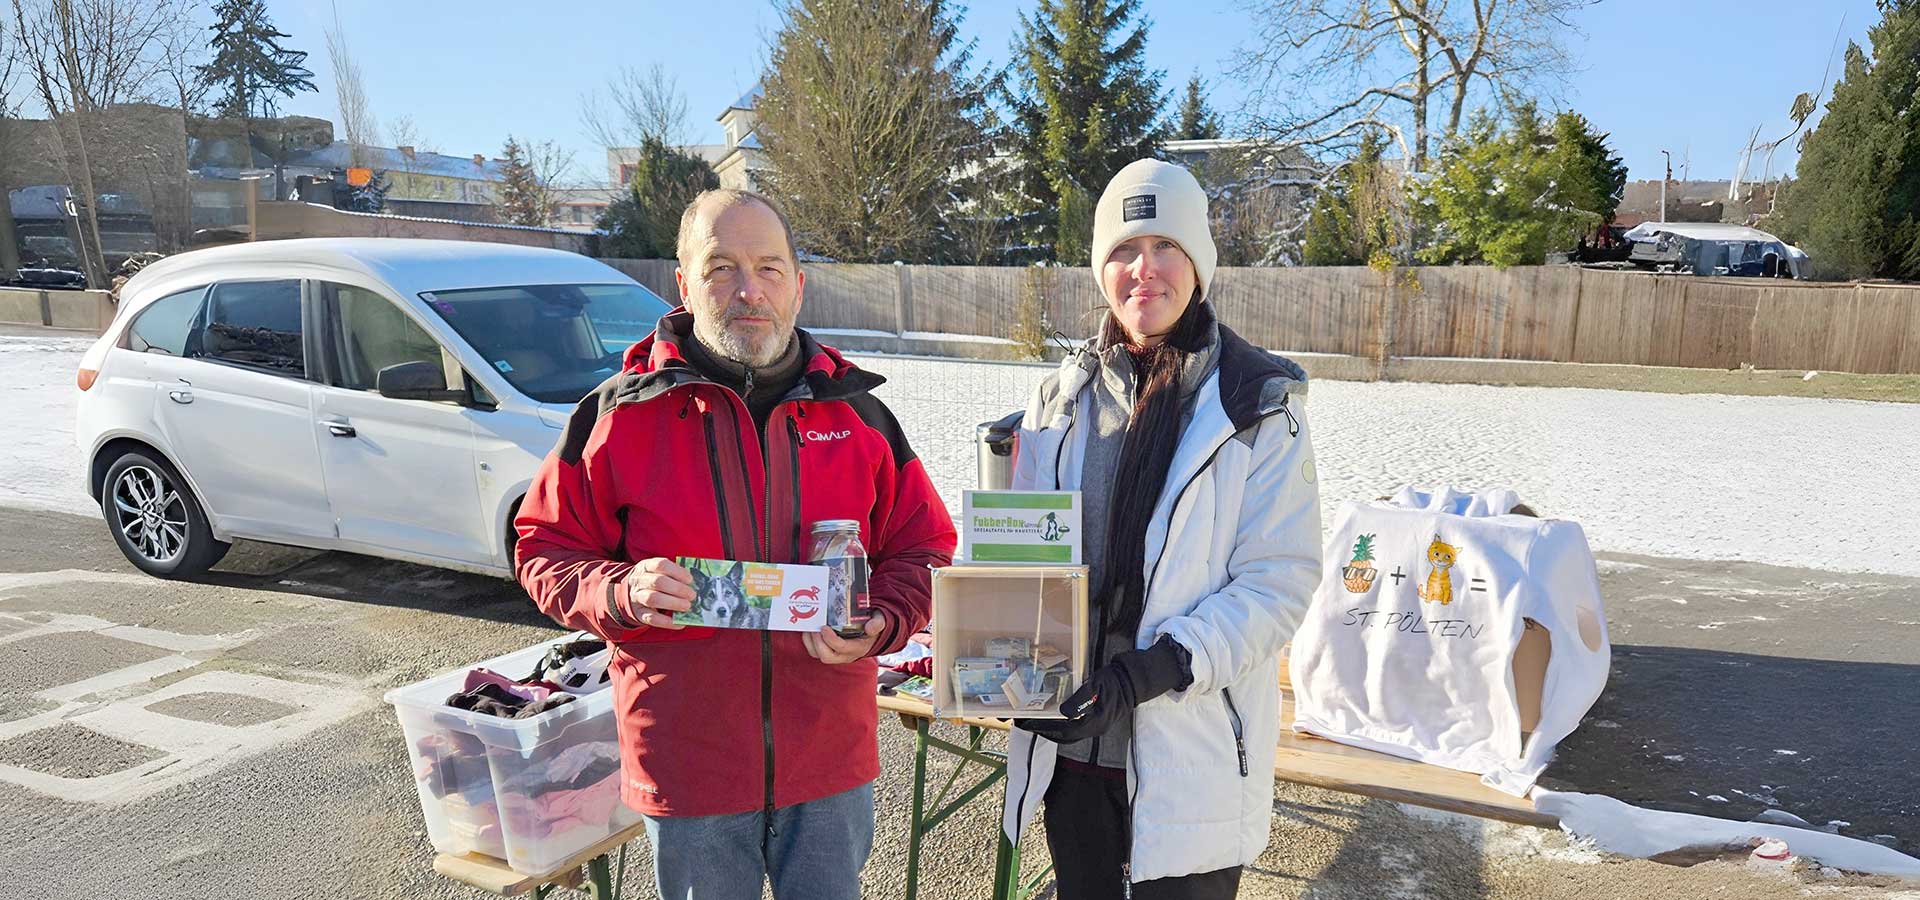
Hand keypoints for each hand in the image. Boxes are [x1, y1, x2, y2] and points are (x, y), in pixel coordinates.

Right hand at [616, 557, 695, 629]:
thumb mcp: (658, 572)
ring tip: (687, 606)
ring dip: (673, 603)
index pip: (661, 565)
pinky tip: (680, 623)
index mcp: (646, 566)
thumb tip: (695, 585)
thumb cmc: (652, 581)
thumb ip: (674, 575)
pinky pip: (652, 618)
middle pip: (658, 582)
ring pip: (653, 599)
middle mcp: (639, 580)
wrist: (629, 593)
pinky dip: (667, 622)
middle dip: (678, 589)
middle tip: (692, 595)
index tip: (690, 580)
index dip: (677, 572)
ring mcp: (637, 597)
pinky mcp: (639, 613)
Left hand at [802, 611, 886, 664]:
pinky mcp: (829, 651)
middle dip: (817, 642)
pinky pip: (814, 651)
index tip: (824, 627)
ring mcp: (836, 654)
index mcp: (858, 648)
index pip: (841, 648)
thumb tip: (870, 628)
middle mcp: (845, 655)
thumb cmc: (873, 626)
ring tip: (809, 628)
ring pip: (818, 654)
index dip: (830, 639)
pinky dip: (808, 641)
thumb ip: (877, 623)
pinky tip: (809, 629)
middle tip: (815, 628)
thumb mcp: (880, 622)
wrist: (872, 634)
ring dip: (810, 642)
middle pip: (826, 656)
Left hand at [1017, 664, 1132, 742]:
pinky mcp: (1097, 722)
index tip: (1030, 723)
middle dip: (1046, 732)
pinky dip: (1062, 726)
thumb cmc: (1114, 680)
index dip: (1046, 728)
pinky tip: (1054, 719)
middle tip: (1028, 725)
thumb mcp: (1096, 685)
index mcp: (1096, 722)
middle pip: (1066, 737)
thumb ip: (1079, 699)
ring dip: (1053, 730)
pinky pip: (1076, 729)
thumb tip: (1063, 713)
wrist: (1133, 681)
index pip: (1065, 731)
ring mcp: (1097, 727)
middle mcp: (1096, 729)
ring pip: (1070, 735)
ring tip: (1037, 723)